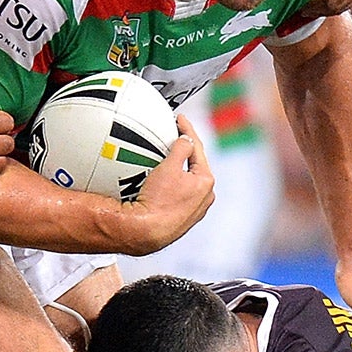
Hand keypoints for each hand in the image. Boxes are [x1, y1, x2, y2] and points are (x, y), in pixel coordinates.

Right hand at [117, 114, 214, 253]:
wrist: (145, 232)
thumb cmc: (158, 203)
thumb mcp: (169, 166)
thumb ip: (181, 147)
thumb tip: (186, 139)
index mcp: (206, 182)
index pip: (197, 148)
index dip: (187, 130)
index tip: (180, 119)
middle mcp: (204, 197)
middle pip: (194, 165)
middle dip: (185, 150)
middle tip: (174, 136)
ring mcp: (194, 209)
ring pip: (186, 181)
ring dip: (178, 168)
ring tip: (165, 159)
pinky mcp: (181, 218)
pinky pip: (178, 194)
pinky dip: (172, 184)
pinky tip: (159, 183)